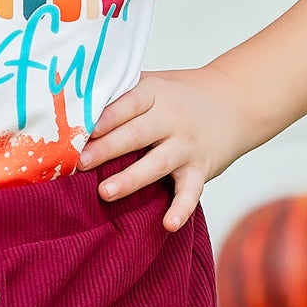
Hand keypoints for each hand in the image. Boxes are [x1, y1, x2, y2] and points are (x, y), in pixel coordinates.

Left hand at [77, 66, 253, 231]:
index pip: (127, 104)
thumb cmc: (180, 95)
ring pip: (158, 164)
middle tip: (79, 163)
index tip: (78, 129)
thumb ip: (120, 93)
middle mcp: (172, 119)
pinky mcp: (201, 169)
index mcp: (154, 93)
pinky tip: (168, 224)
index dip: (103, 117)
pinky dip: (181, 209)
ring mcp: (187, 146)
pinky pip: (191, 191)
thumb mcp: (153, 82)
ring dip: (131, 179)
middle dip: (107, 149)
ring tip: (105, 192)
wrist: (236, 101)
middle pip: (137, 134)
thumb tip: (70, 104)